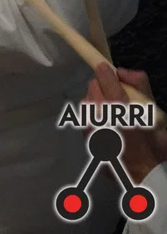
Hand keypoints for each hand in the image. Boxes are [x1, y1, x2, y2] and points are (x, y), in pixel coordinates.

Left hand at [85, 63, 166, 182]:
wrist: (143, 174)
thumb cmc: (152, 143)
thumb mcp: (155, 112)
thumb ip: (140, 85)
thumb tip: (121, 71)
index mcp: (120, 106)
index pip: (105, 78)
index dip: (105, 72)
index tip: (104, 67)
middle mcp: (100, 113)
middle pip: (93, 87)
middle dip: (104, 89)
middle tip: (119, 99)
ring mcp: (89, 124)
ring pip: (87, 101)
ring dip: (97, 103)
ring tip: (113, 116)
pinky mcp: (84, 134)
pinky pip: (84, 116)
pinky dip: (93, 117)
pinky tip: (105, 126)